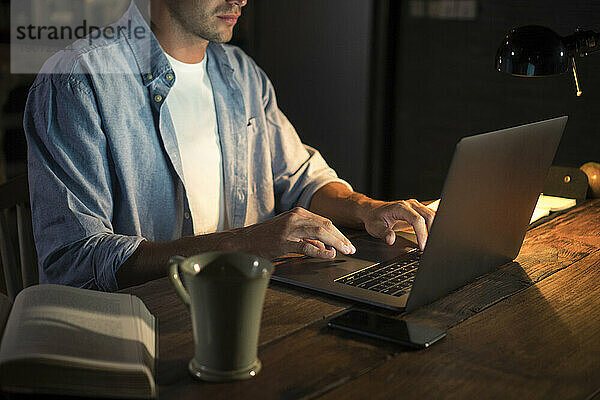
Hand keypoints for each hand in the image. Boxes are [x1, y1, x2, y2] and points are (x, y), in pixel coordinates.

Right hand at [239, 207, 355, 259]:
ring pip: (319, 232)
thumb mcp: (289, 233)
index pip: (324, 221)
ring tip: (344, 251)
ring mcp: (289, 228)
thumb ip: (307, 237)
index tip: (348, 243)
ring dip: (335, 242)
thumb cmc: (266, 238)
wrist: (244, 241)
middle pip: (326, 225)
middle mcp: (295, 217)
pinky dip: (320, 250)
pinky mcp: (283, 241)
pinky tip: (328, 255)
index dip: (339, 233)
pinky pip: (306, 246)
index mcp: (297, 213)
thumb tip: (326, 246)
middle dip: (341, 238)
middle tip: (351, 248)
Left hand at [361, 199, 434, 250]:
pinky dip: (434, 224)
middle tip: (430, 247)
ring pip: (432, 215)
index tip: (422, 246)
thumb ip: (383, 233)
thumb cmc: (374, 218)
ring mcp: (415, 206)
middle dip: (432, 232)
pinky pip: (430, 215)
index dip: (422, 234)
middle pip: (429, 216)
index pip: (417, 220)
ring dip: (435, 228)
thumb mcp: (375, 227)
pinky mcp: (418, 210)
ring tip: (433, 243)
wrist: (373, 210)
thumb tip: (391, 239)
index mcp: (401, 208)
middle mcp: (410, 205)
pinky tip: (433, 234)